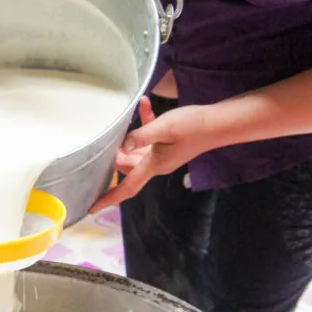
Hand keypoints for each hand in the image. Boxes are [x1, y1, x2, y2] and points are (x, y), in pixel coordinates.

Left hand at [91, 97, 218, 210]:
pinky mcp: (169, 145)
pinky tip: (144, 104)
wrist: (219, 123)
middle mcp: (156, 165)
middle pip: (128, 166)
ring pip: (136, 151)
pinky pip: (150, 138)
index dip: (109, 199)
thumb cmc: (192, 126)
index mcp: (153, 166)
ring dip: (130, 137)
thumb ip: (141, 136)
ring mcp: (163, 155)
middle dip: (116, 155)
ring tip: (126, 119)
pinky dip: (145, 123)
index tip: (91, 208)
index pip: (127, 188)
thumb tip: (122, 145)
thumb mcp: (163, 129)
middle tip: (108, 138)